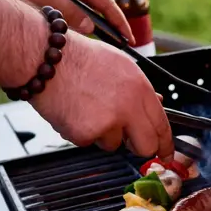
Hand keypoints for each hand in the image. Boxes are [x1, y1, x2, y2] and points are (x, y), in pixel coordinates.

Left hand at [0, 0, 133, 41]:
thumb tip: (91, 28)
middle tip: (109, 45)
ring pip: (75, 3)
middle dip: (101, 24)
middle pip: (92, 4)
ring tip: (81, 39)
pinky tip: (57, 24)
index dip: (119, 24)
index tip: (129, 41)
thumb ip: (71, 15)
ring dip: (78, 20)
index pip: (106, 4)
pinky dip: (64, 13)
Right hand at [31, 34, 173, 160]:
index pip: (162, 124)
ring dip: (102, 134)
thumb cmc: (77, 57)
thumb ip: (139, 89)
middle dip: (138, 148)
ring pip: (113, 145)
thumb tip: (156, 104)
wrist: (45, 57)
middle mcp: (128, 106)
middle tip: (127, 141)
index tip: (166, 153)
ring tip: (87, 109)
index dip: (165, 143)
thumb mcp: (118, 63)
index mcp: (140, 88)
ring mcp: (108, 122)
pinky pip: (89, 142)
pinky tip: (73, 111)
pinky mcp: (87, 133)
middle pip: (146, 146)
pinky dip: (80, 132)